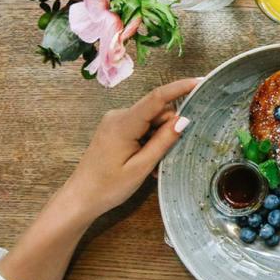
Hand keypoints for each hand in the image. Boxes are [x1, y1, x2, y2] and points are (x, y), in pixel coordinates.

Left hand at [60, 77, 198, 223]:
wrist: (80, 198)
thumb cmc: (109, 187)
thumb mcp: (141, 167)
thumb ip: (163, 142)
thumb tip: (184, 120)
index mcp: (123, 124)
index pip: (156, 99)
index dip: (179, 88)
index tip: (200, 81)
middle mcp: (118, 116)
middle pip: (157, 112)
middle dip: (169, 129)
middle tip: (168, 156)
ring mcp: (115, 121)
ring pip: (151, 120)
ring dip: (159, 138)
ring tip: (153, 165)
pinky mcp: (115, 128)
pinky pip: (142, 127)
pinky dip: (149, 140)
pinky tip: (145, 160)